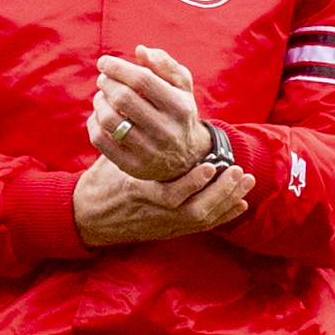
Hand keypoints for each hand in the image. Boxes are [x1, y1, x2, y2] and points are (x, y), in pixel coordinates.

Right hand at [72, 153, 253, 247]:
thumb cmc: (101, 183)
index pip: (168, 194)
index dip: (191, 184)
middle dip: (219, 193)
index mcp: (138, 194)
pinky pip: (202, 226)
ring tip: (245, 180)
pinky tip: (241, 203)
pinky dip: (223, 215)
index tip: (209, 168)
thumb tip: (132, 104)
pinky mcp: (171, 230)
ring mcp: (165, 224)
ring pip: (202, 218)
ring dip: (226, 199)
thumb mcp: (109, 161)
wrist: (89, 216)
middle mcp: (155, 213)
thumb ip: (125, 140)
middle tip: (237, 171)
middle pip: (194, 211)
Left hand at [88, 45, 210, 181]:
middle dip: (106, 83)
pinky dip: (94, 123)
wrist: (187, 158)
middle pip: (122, 98)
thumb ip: (164, 65)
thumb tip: (141, 50)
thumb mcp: (181, 87)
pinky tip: (100, 116)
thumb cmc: (178, 112)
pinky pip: (100, 140)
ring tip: (102, 96)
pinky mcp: (133, 166)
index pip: (141, 80)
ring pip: (109, 120)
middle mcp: (166, 130)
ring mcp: (149, 151)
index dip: (117, 67)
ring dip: (99, 102)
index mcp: (179, 107)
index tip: (104, 62)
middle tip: (103, 79)